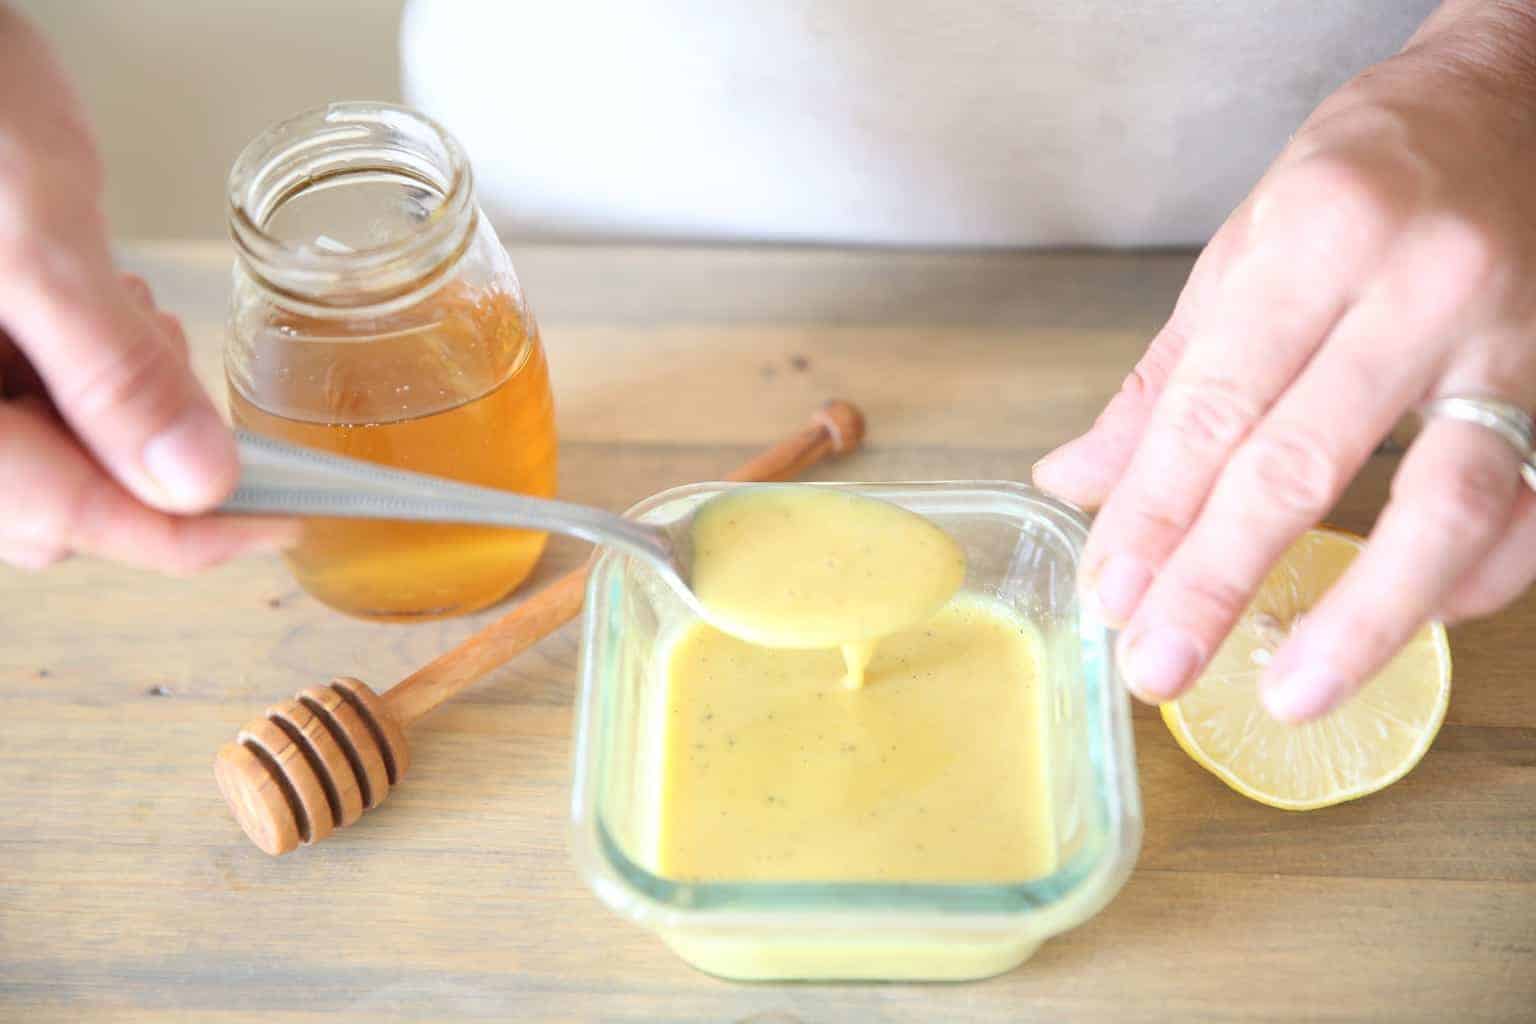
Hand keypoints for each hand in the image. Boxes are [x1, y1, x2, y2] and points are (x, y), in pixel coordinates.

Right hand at [0, 8, 295, 572]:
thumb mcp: (32, 232)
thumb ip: (108, 365)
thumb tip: (198, 482)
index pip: (70, 520)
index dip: (188, 535)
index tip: (284, 520)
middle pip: (63, 509)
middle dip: (149, 458)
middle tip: (172, 358)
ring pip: (62, 463)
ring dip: (126, 412)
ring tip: (119, 307)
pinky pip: (45, 410)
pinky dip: (97, 377)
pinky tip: (99, 303)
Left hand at [1032, 0, 1535, 722]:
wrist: (1517, 103)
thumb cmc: (1365, 178)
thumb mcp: (1243, 254)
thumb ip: (1164, 382)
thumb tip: (1075, 485)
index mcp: (1319, 238)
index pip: (1213, 406)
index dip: (1154, 513)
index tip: (1111, 594)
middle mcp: (1423, 285)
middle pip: (1304, 462)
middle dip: (1218, 578)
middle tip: (1158, 666)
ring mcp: (1516, 340)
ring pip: (1446, 504)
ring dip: (1363, 617)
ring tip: (1289, 693)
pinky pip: (1530, 510)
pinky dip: (1474, 580)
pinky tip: (1411, 622)